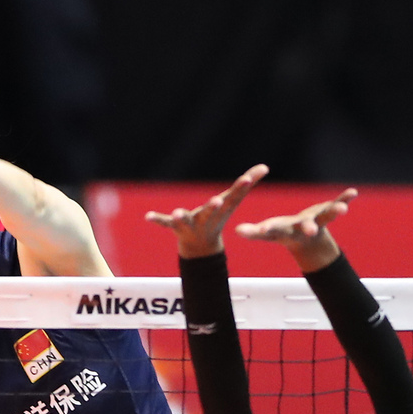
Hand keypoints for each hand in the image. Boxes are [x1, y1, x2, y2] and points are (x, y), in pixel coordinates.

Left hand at [146, 164, 268, 258]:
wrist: (201, 246)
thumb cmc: (218, 217)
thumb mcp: (232, 201)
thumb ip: (247, 184)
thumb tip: (265, 167)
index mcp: (222, 209)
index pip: (234, 197)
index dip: (241, 187)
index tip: (246, 178)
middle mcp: (207, 217)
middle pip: (210, 211)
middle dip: (213, 206)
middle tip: (217, 201)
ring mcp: (191, 224)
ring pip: (186, 220)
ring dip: (182, 217)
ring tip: (178, 213)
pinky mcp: (175, 226)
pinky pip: (165, 223)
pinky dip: (157, 220)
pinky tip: (147, 216)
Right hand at [235, 188, 356, 272]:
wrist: (308, 242)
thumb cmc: (283, 233)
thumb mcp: (268, 233)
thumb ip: (254, 232)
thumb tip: (235, 232)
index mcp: (285, 231)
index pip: (274, 230)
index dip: (267, 230)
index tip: (261, 230)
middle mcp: (303, 227)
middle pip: (306, 227)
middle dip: (308, 228)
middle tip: (310, 231)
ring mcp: (317, 220)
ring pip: (326, 217)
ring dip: (334, 212)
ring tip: (343, 210)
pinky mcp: (326, 212)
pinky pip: (336, 204)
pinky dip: (345, 199)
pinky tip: (353, 192)